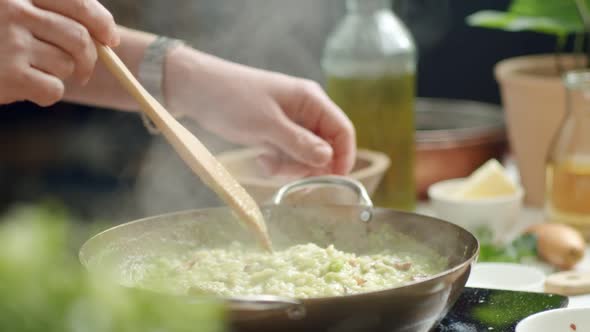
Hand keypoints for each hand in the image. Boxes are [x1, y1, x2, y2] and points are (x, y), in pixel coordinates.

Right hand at [0, 0, 118, 105]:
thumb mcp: (15, 16)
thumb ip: (50, 16)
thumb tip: (107, 37)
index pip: (77, 3)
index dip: (102, 22)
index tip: (112, 40)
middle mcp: (14, 11)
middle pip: (79, 38)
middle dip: (88, 59)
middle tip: (82, 73)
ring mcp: (12, 42)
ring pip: (67, 64)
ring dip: (59, 75)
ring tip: (32, 73)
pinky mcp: (11, 75)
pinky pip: (54, 89)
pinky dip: (46, 94)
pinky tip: (24, 88)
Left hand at [165, 47, 355, 175]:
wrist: (196, 90)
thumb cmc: (232, 98)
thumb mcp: (266, 124)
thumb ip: (299, 143)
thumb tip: (328, 159)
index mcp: (311, 100)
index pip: (343, 130)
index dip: (343, 156)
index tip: (334, 180)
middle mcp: (305, 112)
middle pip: (325, 148)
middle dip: (308, 165)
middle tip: (285, 170)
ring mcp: (290, 124)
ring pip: (306, 156)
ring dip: (290, 166)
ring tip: (267, 161)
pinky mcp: (275, 134)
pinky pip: (288, 156)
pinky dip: (277, 163)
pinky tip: (260, 158)